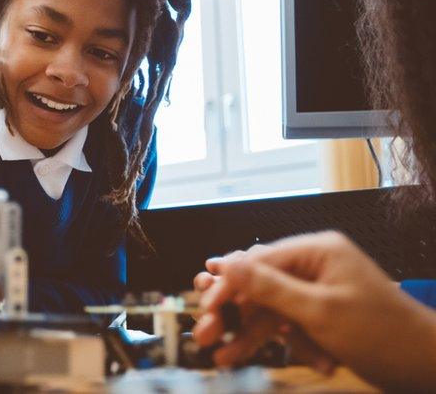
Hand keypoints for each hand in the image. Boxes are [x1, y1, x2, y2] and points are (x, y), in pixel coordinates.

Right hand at [192, 231, 435, 390]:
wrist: (427, 366)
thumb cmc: (382, 334)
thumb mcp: (319, 311)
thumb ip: (269, 287)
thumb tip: (226, 263)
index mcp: (317, 250)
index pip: (257, 260)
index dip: (227, 285)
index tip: (204, 307)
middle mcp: (315, 265)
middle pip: (258, 285)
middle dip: (233, 314)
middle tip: (206, 334)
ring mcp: (318, 290)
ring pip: (270, 309)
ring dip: (250, 335)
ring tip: (224, 356)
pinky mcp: (323, 314)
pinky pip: (290, 324)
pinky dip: (286, 343)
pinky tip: (278, 360)